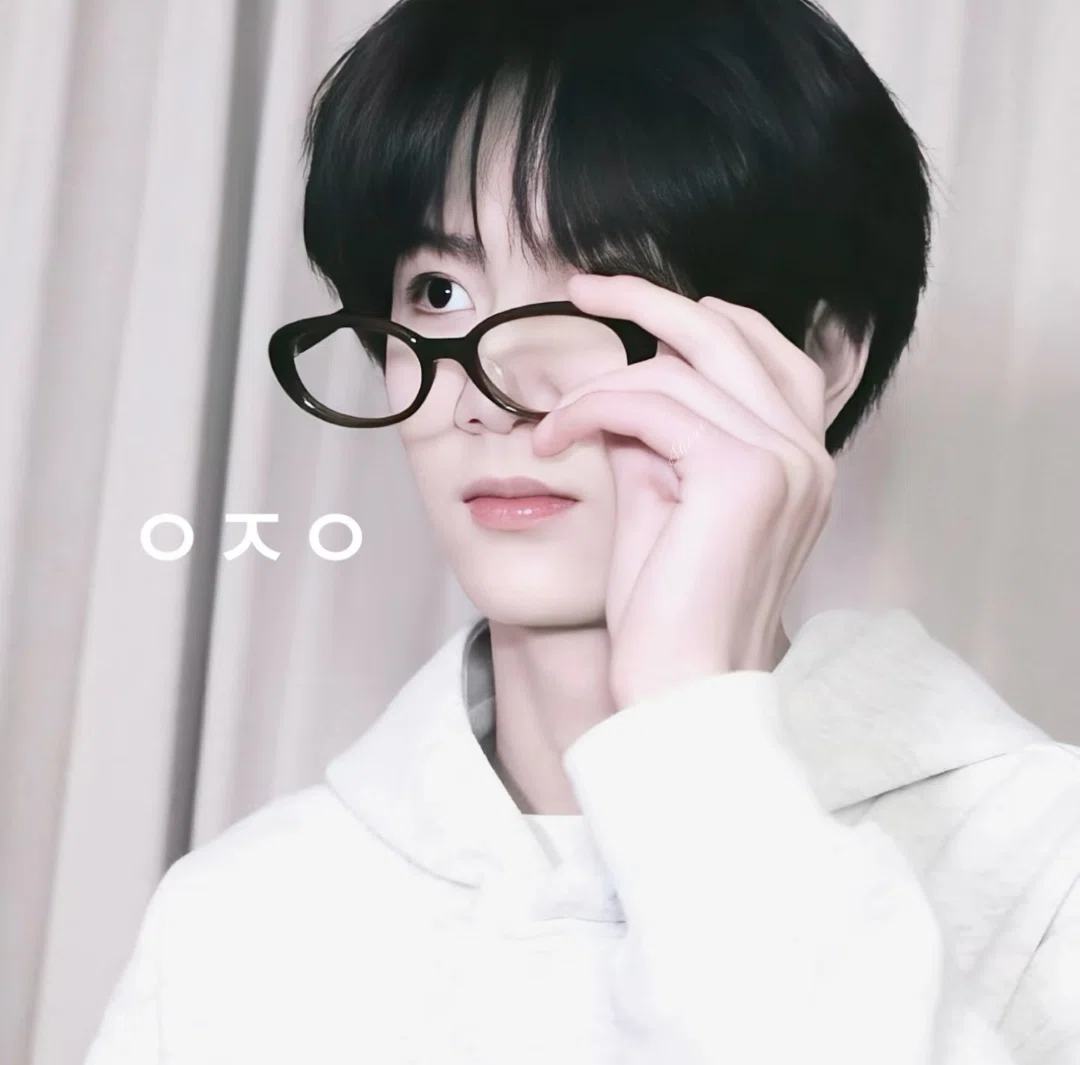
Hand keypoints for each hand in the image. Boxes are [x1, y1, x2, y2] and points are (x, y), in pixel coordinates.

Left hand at [531, 273, 836, 708]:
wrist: (679, 686)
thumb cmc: (666, 609)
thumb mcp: (659, 500)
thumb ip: (653, 436)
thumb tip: (617, 382)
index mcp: (798, 458)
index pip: (764, 352)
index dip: (699, 318)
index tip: (628, 304)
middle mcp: (806, 452)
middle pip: (731, 332)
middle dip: (651, 300)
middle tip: (584, 289)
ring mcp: (783, 459)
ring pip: (677, 368)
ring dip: (596, 386)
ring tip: (552, 425)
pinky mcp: (743, 474)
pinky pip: (651, 401)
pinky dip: (591, 407)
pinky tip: (555, 438)